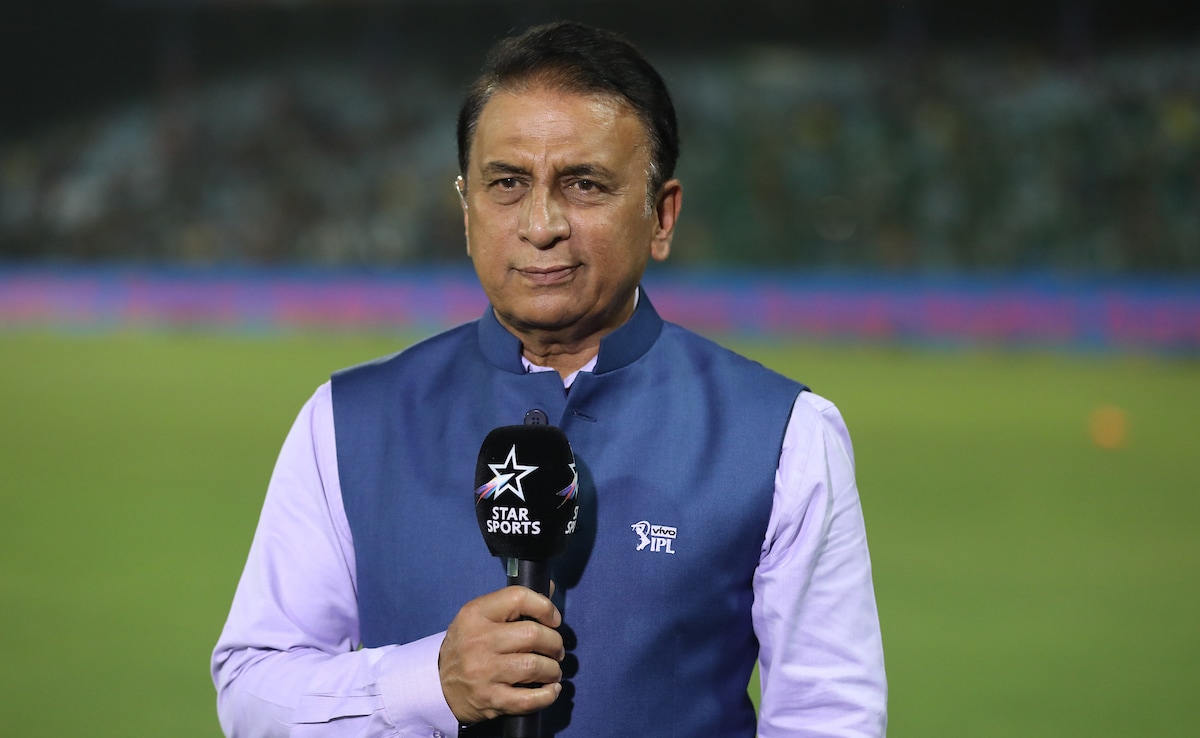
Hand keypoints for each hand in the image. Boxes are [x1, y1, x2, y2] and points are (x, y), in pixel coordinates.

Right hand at [438, 586, 564, 723]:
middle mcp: (478, 641)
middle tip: (555, 649)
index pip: (518, 597)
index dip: (545, 607)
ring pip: (535, 666)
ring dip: (553, 669)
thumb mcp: (479, 617)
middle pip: (533, 634)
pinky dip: (548, 695)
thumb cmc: (466, 647)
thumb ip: (513, 603)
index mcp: (475, 615)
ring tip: (552, 670)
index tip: (553, 620)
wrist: (437, 686)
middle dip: (554, 643)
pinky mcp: (491, 699)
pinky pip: (529, 699)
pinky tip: (551, 690)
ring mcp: (484, 672)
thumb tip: (549, 586)